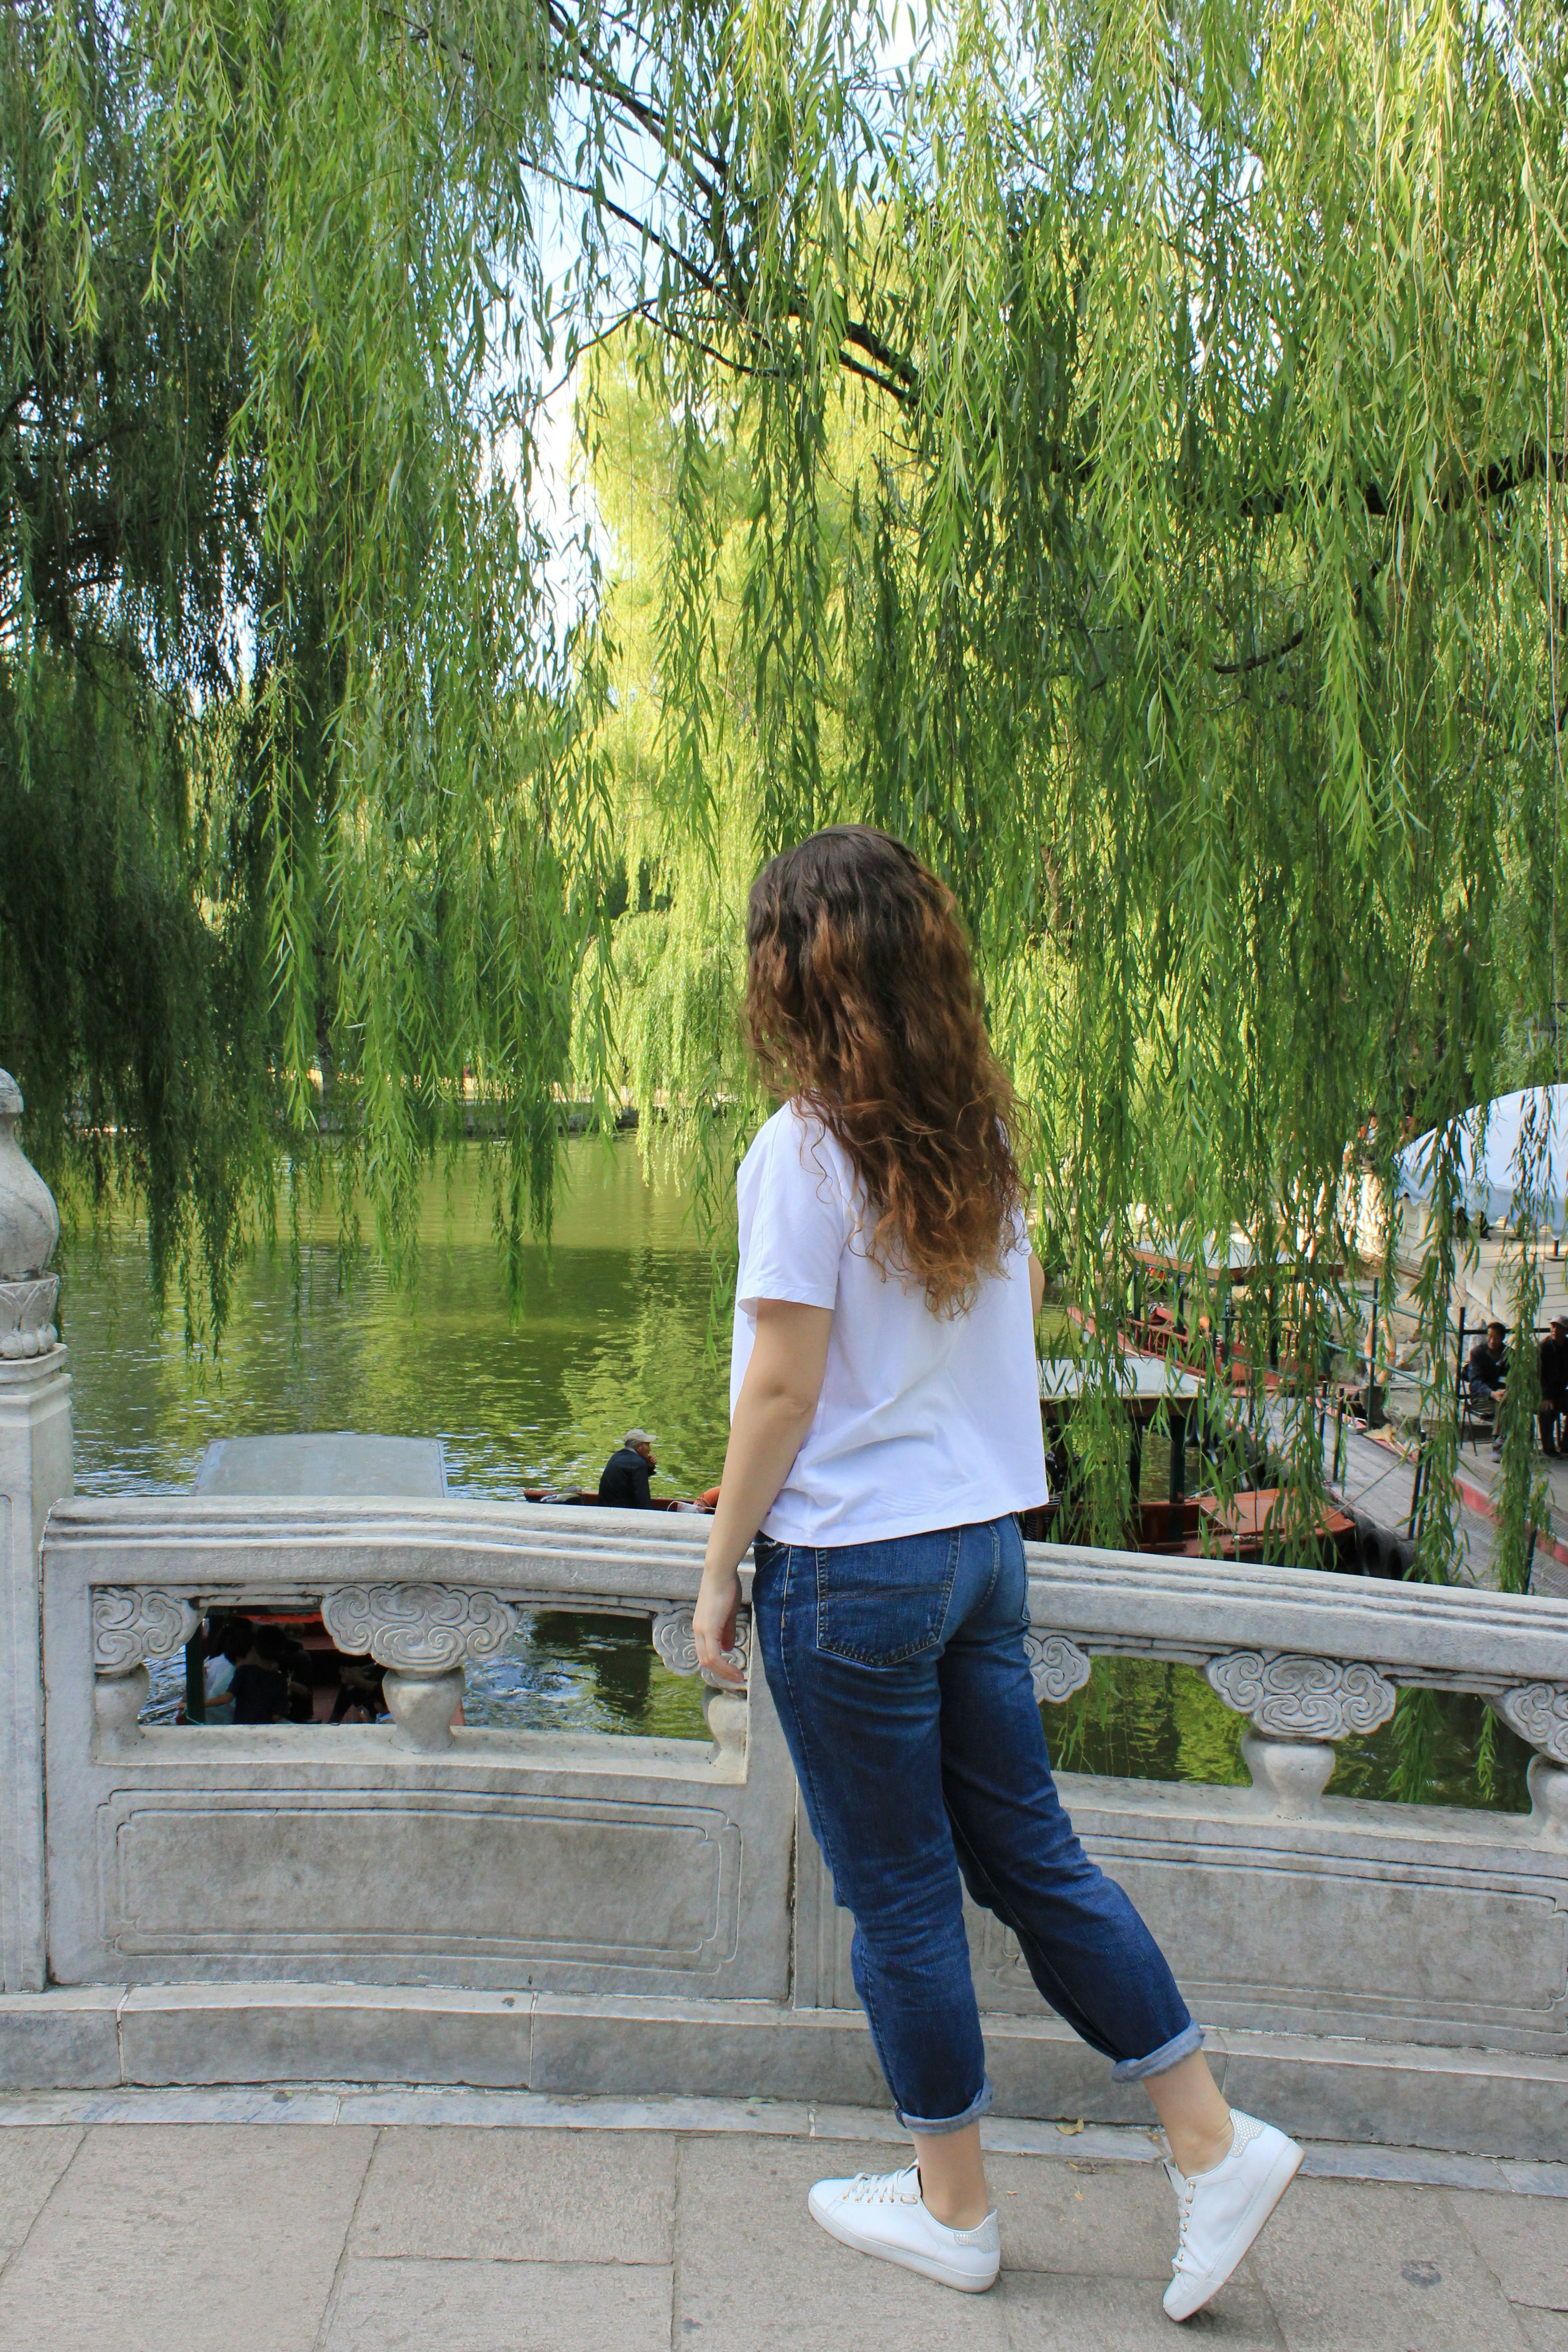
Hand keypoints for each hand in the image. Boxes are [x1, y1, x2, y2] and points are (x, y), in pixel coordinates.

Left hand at [693, 1557, 744, 1685]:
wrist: (720, 1573)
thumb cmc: (726, 1588)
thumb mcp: (728, 1613)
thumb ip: (727, 1631)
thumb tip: (728, 1648)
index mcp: (702, 1627)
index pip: (706, 1653)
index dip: (718, 1665)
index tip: (733, 1671)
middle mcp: (698, 1631)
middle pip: (705, 1661)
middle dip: (721, 1673)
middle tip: (737, 1678)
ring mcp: (701, 1630)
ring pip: (708, 1661)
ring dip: (724, 1672)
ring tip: (739, 1677)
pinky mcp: (708, 1629)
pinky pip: (714, 1655)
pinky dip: (724, 1666)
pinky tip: (735, 1669)